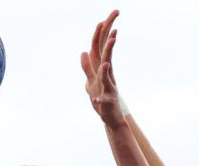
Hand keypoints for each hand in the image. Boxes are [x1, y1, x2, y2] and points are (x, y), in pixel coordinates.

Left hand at [80, 10, 124, 128]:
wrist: (112, 117)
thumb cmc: (102, 97)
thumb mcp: (91, 80)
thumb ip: (87, 66)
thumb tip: (83, 51)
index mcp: (102, 67)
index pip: (101, 46)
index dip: (103, 31)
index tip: (110, 14)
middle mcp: (107, 74)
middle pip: (106, 53)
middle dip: (109, 39)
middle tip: (115, 25)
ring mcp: (108, 87)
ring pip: (106, 74)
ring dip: (105, 67)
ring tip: (106, 61)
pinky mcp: (107, 101)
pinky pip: (103, 99)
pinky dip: (99, 99)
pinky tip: (95, 98)